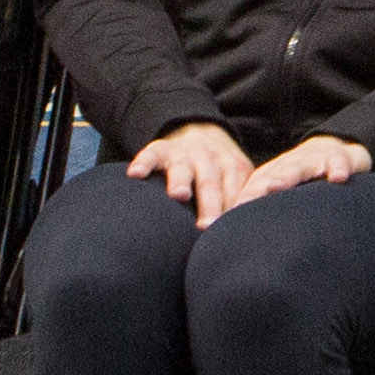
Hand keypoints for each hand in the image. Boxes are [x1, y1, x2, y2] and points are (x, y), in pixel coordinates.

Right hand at [129, 122, 256, 227]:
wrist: (200, 133)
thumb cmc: (219, 173)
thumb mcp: (236, 181)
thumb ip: (237, 204)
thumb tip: (238, 241)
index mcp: (233, 168)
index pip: (236, 192)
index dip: (235, 210)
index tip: (232, 232)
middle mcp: (210, 160)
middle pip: (211, 185)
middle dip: (210, 205)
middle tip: (207, 226)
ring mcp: (184, 154)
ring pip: (183, 169)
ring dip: (181, 181)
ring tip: (179, 195)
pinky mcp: (160, 150)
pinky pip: (150, 156)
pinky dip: (143, 163)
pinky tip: (135, 174)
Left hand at [237, 135, 372, 202]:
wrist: (337, 149)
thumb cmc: (306, 176)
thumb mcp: (285, 188)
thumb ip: (266, 204)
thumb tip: (243, 235)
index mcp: (275, 175)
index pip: (256, 187)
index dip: (244, 200)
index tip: (230, 215)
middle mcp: (291, 166)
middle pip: (271, 177)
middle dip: (257, 189)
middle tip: (242, 203)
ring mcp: (314, 160)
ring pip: (298, 168)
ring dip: (286, 176)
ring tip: (276, 185)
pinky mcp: (339, 157)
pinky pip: (338, 163)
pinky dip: (338, 168)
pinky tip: (338, 178)